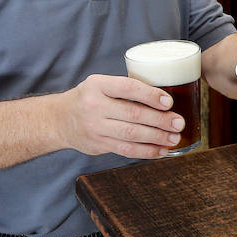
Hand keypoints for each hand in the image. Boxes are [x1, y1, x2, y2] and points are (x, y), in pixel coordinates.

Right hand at [56, 74, 184, 158]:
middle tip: (178, 123)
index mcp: (97, 85)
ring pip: (131, 134)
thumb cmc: (88, 98)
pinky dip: (146, 151)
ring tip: (174, 138)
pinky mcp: (98, 145)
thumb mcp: (100, 85)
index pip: (128, 88)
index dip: (150, 95)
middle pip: (133, 114)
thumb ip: (125, 89)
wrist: (58, 120)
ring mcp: (95, 127)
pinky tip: (161, 151)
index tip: (169, 102)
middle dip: (160, 120)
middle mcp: (94, 106)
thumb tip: (164, 99)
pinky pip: (126, 150)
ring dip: (157, 138)